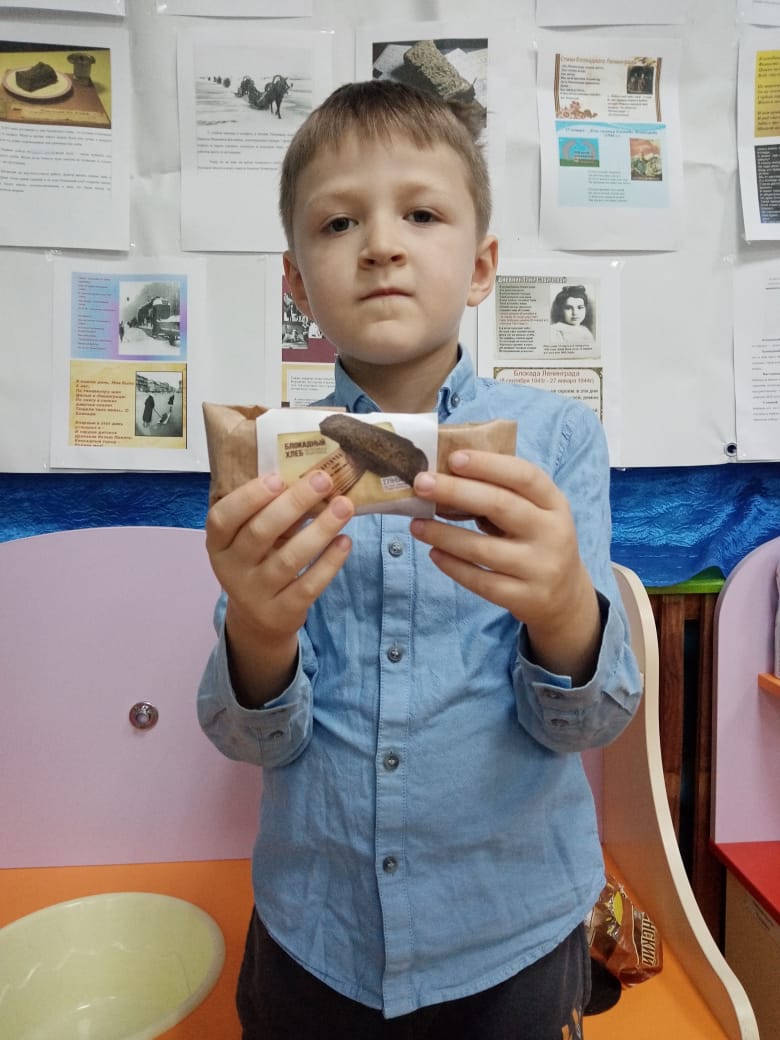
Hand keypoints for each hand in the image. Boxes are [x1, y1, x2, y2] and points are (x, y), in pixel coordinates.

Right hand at [205, 470, 353, 703]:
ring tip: (345, 506)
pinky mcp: (282, 612)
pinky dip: (329, 562)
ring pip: (289, 559)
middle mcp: (231, 568)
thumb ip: (269, 511)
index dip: (248, 497)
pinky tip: (345, 541)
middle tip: (324, 479)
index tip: (278, 478)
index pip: (222, 518)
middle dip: (294, 503)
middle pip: (260, 532)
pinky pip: (308, 585)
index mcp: (218, 543)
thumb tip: (309, 476)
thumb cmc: (258, 560)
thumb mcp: (250, 537)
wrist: (258, 618)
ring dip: (320, 529)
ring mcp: (255, 593)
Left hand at [410, 450, 600, 682]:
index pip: (525, 476)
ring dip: (444, 534)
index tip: (453, 458)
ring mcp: (539, 568)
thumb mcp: (534, 513)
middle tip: (421, 483)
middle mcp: (552, 533)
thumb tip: (446, 476)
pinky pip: (480, 581)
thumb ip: (502, 494)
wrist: (564, 596)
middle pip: (501, 506)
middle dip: (456, 491)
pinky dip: (453, 566)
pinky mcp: (523, 597)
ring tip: (416, 524)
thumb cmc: (536, 541)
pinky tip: (434, 553)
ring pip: (483, 549)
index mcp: (554, 504)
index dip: (489, 465)